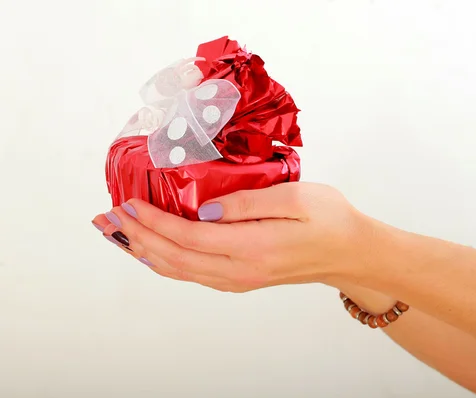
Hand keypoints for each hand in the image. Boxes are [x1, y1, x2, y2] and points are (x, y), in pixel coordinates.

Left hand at [92, 182, 373, 291]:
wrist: (352, 253)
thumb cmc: (331, 221)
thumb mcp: (296, 199)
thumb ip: (248, 203)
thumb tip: (206, 208)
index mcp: (251, 248)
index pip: (187, 236)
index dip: (153, 221)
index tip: (127, 203)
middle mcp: (239, 271)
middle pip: (174, 258)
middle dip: (137, 238)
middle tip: (108, 219)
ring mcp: (239, 279)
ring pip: (179, 270)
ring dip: (146, 252)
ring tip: (120, 236)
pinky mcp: (242, 278)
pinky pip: (193, 273)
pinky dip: (166, 261)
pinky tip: (155, 251)